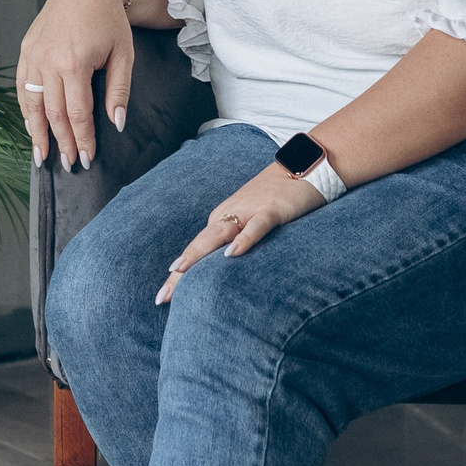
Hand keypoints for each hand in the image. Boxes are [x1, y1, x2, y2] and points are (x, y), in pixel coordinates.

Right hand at [17, 0, 133, 171]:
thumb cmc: (108, 20)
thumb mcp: (123, 54)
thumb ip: (118, 91)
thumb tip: (116, 123)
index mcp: (75, 63)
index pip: (77, 113)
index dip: (81, 139)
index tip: (87, 158)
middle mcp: (48, 61)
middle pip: (53, 113)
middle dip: (61, 142)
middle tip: (67, 164)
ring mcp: (33, 55)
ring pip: (31, 104)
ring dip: (36, 133)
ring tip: (41, 156)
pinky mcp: (25, 50)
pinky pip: (21, 87)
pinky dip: (25, 109)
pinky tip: (31, 126)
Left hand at [157, 161, 324, 302]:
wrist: (303, 166)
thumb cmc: (278, 199)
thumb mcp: (253, 222)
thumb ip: (238, 243)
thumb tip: (225, 275)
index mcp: (223, 221)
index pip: (197, 251)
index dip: (180, 275)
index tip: (163, 299)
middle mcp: (230, 216)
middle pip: (200, 245)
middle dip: (180, 271)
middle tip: (162, 297)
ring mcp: (249, 211)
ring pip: (219, 234)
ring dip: (198, 252)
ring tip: (179, 271)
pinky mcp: (272, 209)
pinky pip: (257, 227)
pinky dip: (244, 240)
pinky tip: (232, 254)